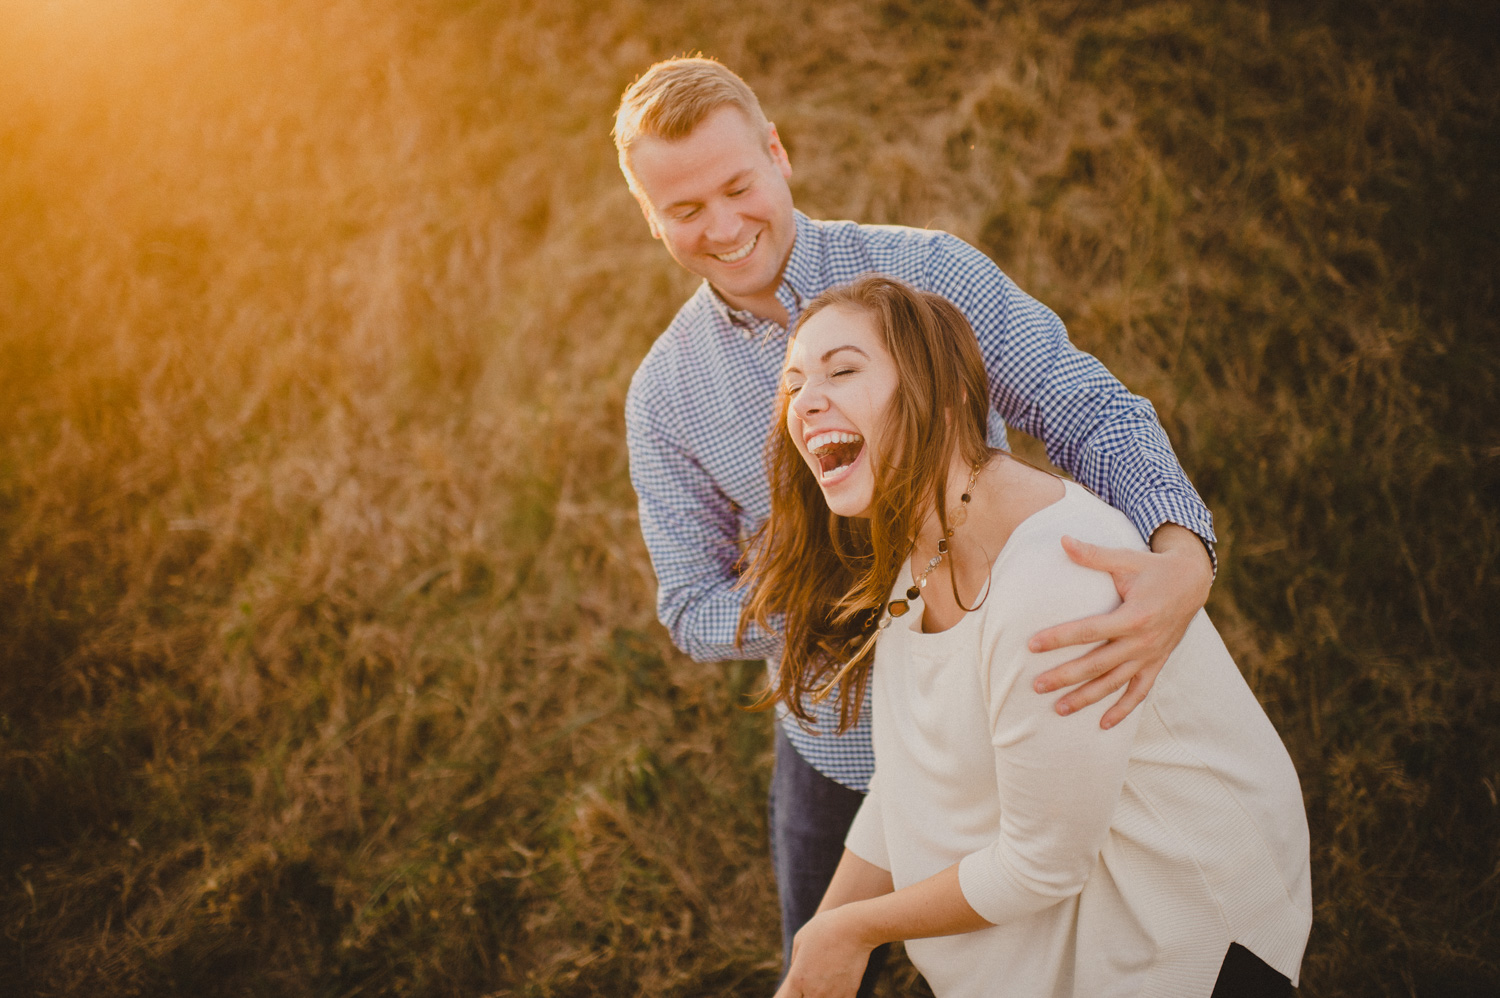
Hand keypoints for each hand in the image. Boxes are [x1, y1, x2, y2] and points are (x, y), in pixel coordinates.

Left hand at [772, 907, 874, 997]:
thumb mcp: (800, 939)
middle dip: (807, 994)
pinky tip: (838, 988)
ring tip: (826, 983)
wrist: (853, 929)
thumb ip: (795, 959)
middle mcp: (813, 991)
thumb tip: (796, 969)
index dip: (791, 995)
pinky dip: (838, 996)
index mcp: (798, 978)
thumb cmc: (824, 929)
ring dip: (823, 996)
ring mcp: (832, 994)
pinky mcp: (849, 993)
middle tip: (813, 980)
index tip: (796, 988)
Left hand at [1028, 524, 1212, 728]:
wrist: (1193, 582)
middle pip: (1097, 664)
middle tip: (1035, 686)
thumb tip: (1062, 540)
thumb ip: (1093, 554)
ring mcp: (1150, 656)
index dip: (1059, 638)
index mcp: (1133, 616)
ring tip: (1058, 709)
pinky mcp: (1156, 663)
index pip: (1088, 631)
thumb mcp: (1125, 559)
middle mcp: (1142, 641)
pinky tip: (1103, 725)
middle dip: (1065, 677)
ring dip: (1087, 698)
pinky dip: (1123, 710)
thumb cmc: (1152, 569)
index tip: (1032, 644)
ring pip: (1115, 684)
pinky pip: (1140, 692)